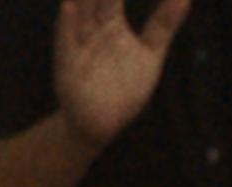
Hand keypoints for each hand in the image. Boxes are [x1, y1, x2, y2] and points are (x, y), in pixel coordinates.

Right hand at [54, 0, 189, 149]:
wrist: (100, 129)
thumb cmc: (122, 92)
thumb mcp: (150, 54)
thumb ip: (164, 23)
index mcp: (110, 22)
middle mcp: (91, 28)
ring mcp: (78, 46)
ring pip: (79, 10)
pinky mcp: (68, 68)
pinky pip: (67, 42)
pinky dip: (68, 24)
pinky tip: (70, 6)